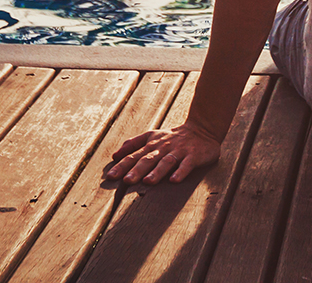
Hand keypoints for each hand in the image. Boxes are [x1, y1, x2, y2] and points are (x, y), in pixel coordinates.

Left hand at [106, 124, 221, 184]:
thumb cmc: (173, 137)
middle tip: (126, 181)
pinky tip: (174, 180)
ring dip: (157, 172)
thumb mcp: (152, 136)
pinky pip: (186, 165)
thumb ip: (133, 144)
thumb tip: (115, 155)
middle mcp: (163, 147)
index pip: (134, 155)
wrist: (202, 129)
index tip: (110, 176)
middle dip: (136, 170)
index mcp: (152, 143)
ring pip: (166, 162)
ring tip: (148, 182)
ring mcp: (179, 151)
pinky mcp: (193, 156)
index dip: (122, 165)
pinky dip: (180, 172)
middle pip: (148, 159)